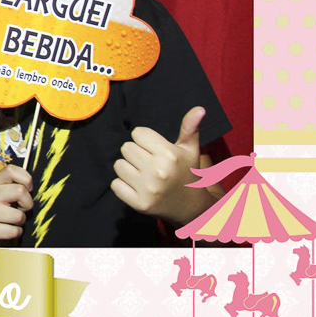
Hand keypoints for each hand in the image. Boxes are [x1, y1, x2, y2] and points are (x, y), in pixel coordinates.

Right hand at [0, 165, 32, 244]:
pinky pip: (14, 231)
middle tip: (21, 208)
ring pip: (19, 216)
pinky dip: (16, 232)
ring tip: (11, 220)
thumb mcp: (0, 192)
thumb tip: (30, 187)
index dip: (26, 179)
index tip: (26, 189)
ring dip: (21, 221)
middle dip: (27, 203)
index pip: (11, 170)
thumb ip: (13, 185)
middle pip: (20, 191)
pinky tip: (7, 229)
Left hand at [111, 106, 204, 223]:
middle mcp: (158, 171)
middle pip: (126, 148)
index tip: (153, 149)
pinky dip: (122, 185)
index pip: (137, 133)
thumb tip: (199, 108)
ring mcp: (148, 189)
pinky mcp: (139, 204)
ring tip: (142, 174)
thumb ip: (190, 127)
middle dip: (135, 153)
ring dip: (127, 168)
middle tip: (147, 162)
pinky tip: (137, 186)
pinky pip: (115, 185)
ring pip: (118, 165)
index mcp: (169, 155)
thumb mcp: (190, 150)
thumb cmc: (187, 173)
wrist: (191, 208)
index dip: (144, 139)